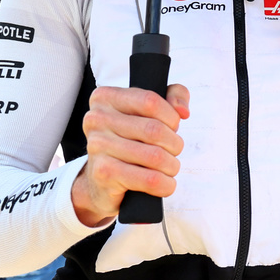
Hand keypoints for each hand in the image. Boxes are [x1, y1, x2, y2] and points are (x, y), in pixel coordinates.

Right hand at [71, 84, 190, 226]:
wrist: (102, 181)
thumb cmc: (132, 139)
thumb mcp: (152, 109)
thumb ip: (174, 95)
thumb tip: (182, 111)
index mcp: (106, 97)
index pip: (150, 101)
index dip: (171, 116)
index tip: (172, 127)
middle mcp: (97, 119)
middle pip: (154, 130)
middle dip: (174, 144)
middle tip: (173, 151)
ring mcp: (98, 146)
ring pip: (155, 156)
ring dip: (171, 165)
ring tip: (169, 167)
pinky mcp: (103, 174)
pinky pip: (149, 179)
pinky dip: (165, 184)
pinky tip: (164, 183)